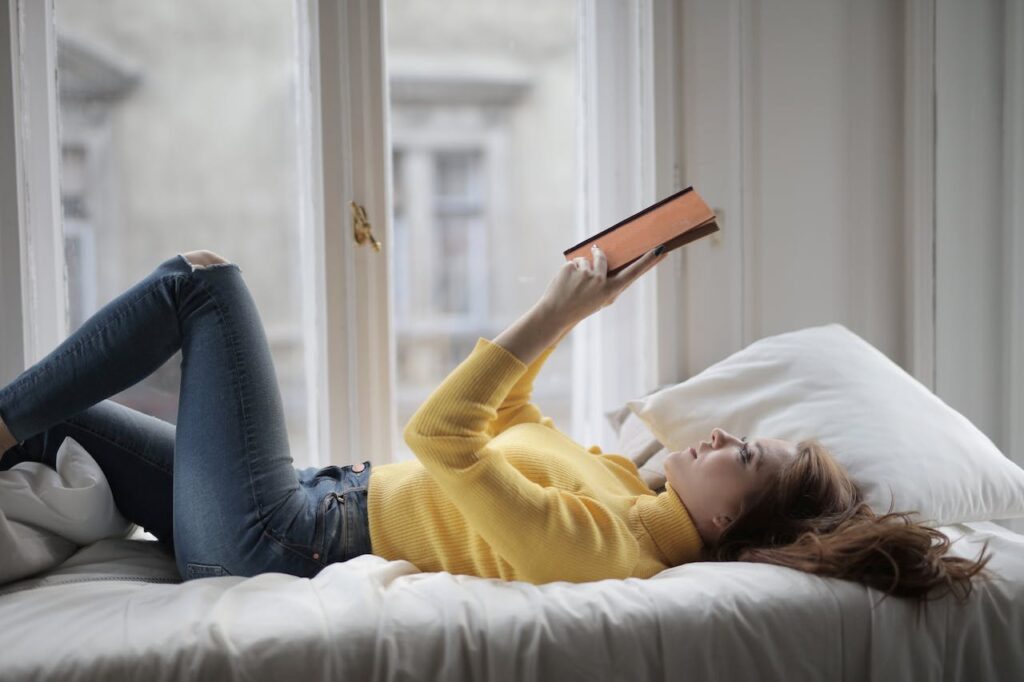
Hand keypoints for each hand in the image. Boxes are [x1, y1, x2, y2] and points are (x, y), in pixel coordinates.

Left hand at [538, 244, 666, 326]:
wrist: (556, 313)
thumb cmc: (581, 306)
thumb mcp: (601, 298)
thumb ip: (609, 280)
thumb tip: (610, 257)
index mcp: (610, 291)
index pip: (633, 273)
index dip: (648, 261)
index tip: (660, 250)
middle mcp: (600, 281)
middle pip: (603, 257)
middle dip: (597, 256)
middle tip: (590, 263)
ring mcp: (585, 274)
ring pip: (586, 259)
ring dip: (580, 267)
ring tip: (573, 285)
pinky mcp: (570, 268)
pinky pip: (573, 261)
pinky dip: (570, 270)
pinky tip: (566, 283)